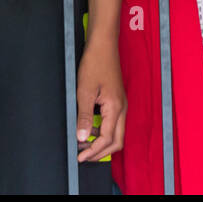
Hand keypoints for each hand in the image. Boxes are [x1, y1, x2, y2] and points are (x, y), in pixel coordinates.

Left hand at [75, 38, 125, 161]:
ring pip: (115, 132)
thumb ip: (84, 117)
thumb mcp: (84, 92)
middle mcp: (122, 108)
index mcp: (115, 108)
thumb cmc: (95, 63)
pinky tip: (89, 128)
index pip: (107, 139)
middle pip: (116, 141)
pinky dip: (102, 130)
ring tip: (83, 143)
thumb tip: (83, 138)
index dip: (93, 151)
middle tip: (84, 156)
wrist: (103, 44)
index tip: (80, 157)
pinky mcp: (117, 100)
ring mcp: (121, 104)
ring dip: (101, 141)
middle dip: (100, 152)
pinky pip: (113, 122)